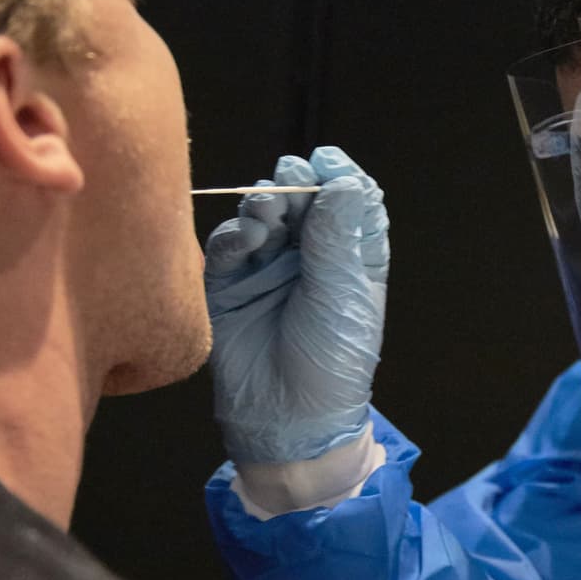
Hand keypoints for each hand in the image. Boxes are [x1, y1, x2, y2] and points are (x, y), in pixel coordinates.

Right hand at [204, 146, 388, 464]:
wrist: (287, 419)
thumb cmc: (330, 362)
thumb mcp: (342, 296)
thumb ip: (337, 238)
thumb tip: (346, 181)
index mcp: (350, 259)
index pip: (349, 204)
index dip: (340, 178)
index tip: (328, 160)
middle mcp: (309, 258)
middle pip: (303, 203)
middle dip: (297, 185)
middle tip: (291, 177)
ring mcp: (268, 269)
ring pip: (264, 216)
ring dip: (265, 203)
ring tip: (269, 207)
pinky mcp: (230, 285)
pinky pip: (230, 246)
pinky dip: (237, 233)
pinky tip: (248, 235)